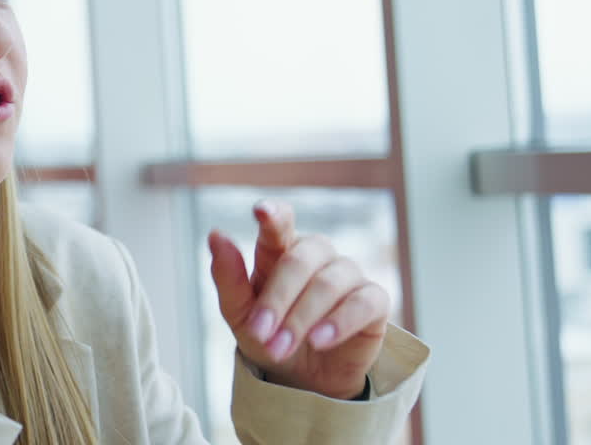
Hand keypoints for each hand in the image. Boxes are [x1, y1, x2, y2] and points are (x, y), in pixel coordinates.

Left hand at [208, 200, 388, 398]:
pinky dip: (339, 321)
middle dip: (277, 300)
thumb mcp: (238, 314)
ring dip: (302, 318)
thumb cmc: (267, 335)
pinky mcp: (374, 300)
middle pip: (299, 260)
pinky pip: (364, 302)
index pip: (280, 223)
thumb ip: (228, 276)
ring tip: (281, 347)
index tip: (261, 212)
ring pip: (329, 282)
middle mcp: (316, 254)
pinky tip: (320, 341)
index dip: (274, 215)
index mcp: (280, 249)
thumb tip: (216, 235)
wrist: (300, 379)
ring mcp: (347, 274)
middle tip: (261, 334)